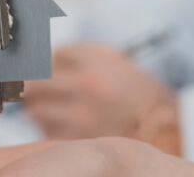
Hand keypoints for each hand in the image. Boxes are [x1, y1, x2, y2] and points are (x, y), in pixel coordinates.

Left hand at [25, 43, 177, 142]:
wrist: (160, 125)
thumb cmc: (134, 88)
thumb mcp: (112, 57)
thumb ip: (76, 52)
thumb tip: (41, 56)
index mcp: (96, 64)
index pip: (53, 56)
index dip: (49, 59)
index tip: (48, 65)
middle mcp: (87, 90)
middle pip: (35, 82)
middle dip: (32, 83)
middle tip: (36, 85)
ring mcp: (82, 119)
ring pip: (35, 110)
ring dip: (38, 105)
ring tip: (54, 104)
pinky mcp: (79, 142)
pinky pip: (47, 132)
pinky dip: (49, 126)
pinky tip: (65, 121)